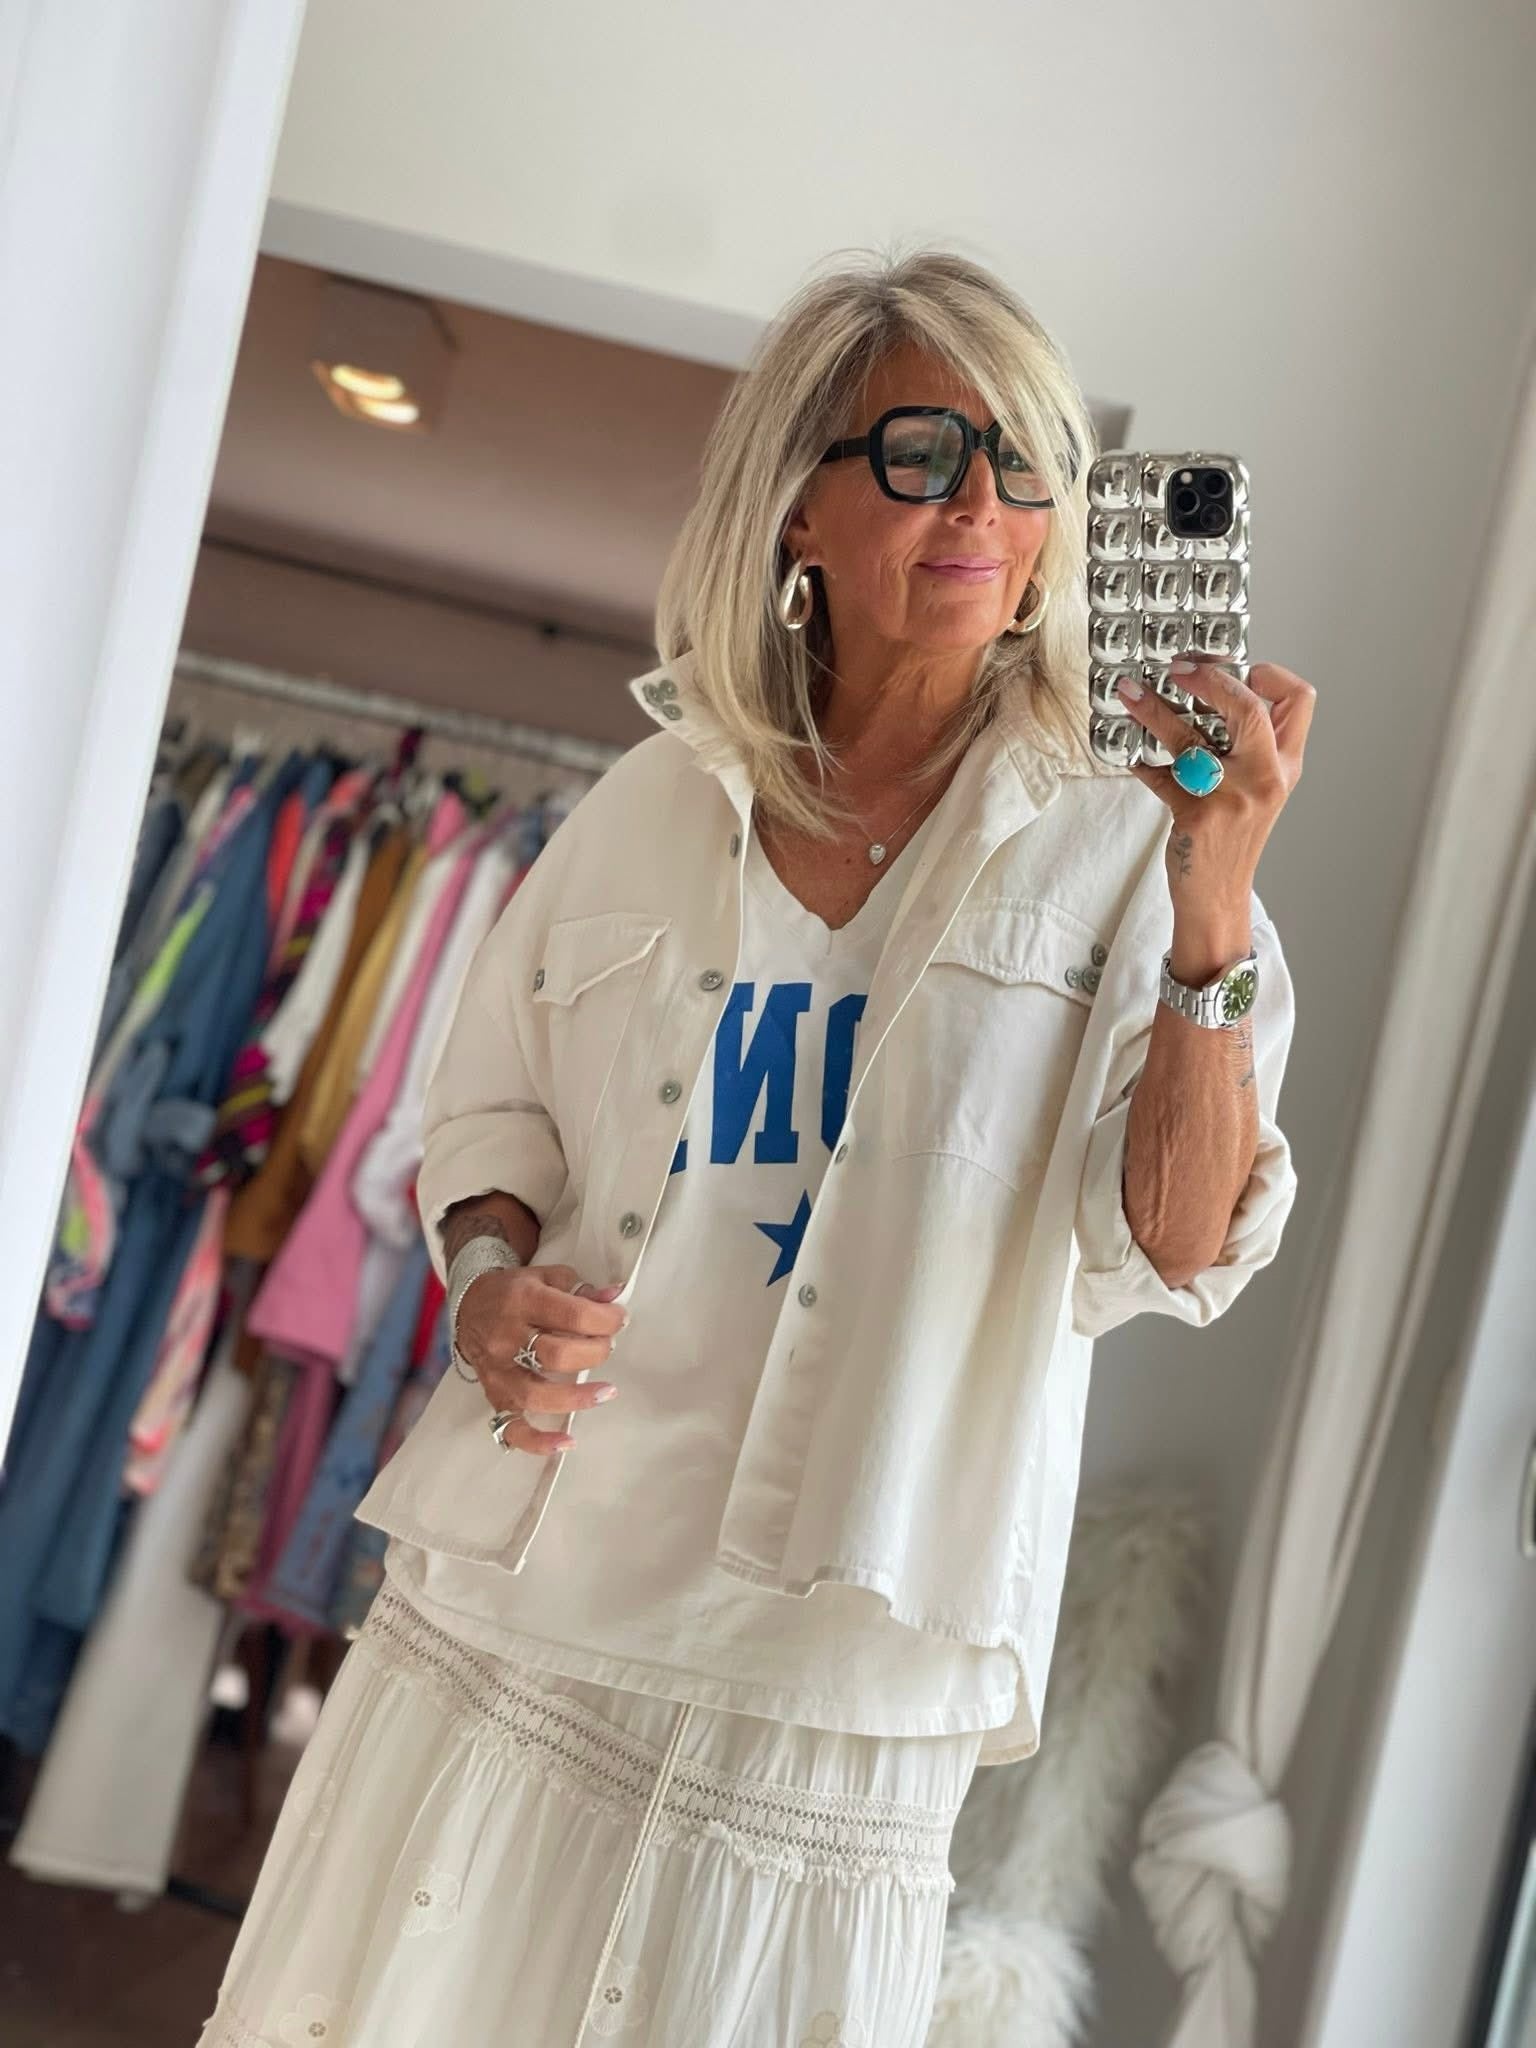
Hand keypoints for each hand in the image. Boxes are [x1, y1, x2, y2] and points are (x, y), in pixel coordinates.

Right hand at [455, 1263, 626, 1456]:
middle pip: (557, 1355)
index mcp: (523, 1301)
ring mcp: (498, 1371)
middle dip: (594, 1353)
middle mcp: (506, 1337)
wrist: (467, 1306)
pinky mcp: (494, 1395)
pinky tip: (566, 1442)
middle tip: (607, 1347)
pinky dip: (538, 1441)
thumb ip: (581, 1288)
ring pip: (536, 1394)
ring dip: (576, 1397)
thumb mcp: (545, 1277)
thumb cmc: (513, 1292)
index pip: (573, 1315)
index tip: (619, 1320)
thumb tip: (615, 1297)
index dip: (605, 1320)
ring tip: (606, 1392)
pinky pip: (512, 1427)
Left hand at [1115, 660, 1315, 908]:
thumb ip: (1243, 749)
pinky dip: (1141, 762)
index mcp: (1284, 766)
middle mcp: (1265, 778)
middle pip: (1248, 707)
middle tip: (1177, 669)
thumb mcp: (1255, 791)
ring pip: (1190, 736)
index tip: (1240, 666)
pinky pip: (1160, 776)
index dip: (1271, 674)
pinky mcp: (1197, 814)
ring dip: (1154, 709)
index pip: (1299, 701)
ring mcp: (1232, 796)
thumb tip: (1208, 695)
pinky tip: (1132, 756)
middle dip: (1208, 679)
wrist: (1218, 897)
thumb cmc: (1233, 841)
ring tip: (1131, 693)